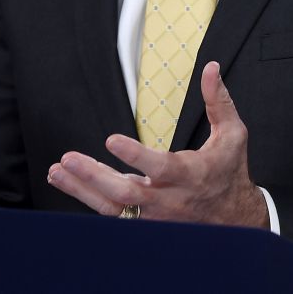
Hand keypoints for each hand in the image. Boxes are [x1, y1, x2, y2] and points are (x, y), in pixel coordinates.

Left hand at [46, 61, 266, 226]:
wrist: (235, 222)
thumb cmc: (230, 173)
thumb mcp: (232, 135)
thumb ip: (218, 101)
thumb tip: (211, 68)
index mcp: (188, 175)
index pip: (159, 168)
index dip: (134, 156)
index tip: (111, 139)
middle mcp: (167, 200)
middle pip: (125, 194)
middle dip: (93, 177)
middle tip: (68, 158)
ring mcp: (154, 217)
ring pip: (112, 209)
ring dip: (82, 190)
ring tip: (56, 171)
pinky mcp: (144, 225)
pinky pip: (112, 218)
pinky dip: (88, 201)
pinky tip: (68, 184)